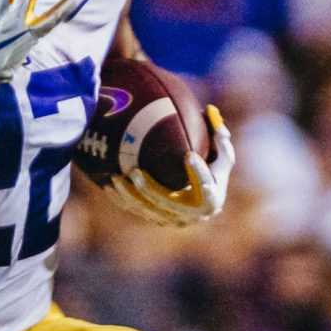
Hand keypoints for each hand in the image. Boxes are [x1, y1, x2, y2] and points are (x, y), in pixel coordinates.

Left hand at [103, 106, 234, 227]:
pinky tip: (108, 185)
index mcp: (211, 200)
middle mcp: (191, 215)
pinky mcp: (157, 220)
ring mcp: (172, 220)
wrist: (204, 203)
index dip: (198, 172)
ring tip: (116, 178)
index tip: (189, 155)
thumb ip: (220, 137)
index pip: (206, 187)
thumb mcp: (222, 157)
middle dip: (149, 189)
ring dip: (129, 195)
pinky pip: (136, 211)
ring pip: (147, 209)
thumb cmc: (214, 173)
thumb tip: (210, 110)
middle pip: (167, 203)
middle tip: (135, 172)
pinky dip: (122, 199)